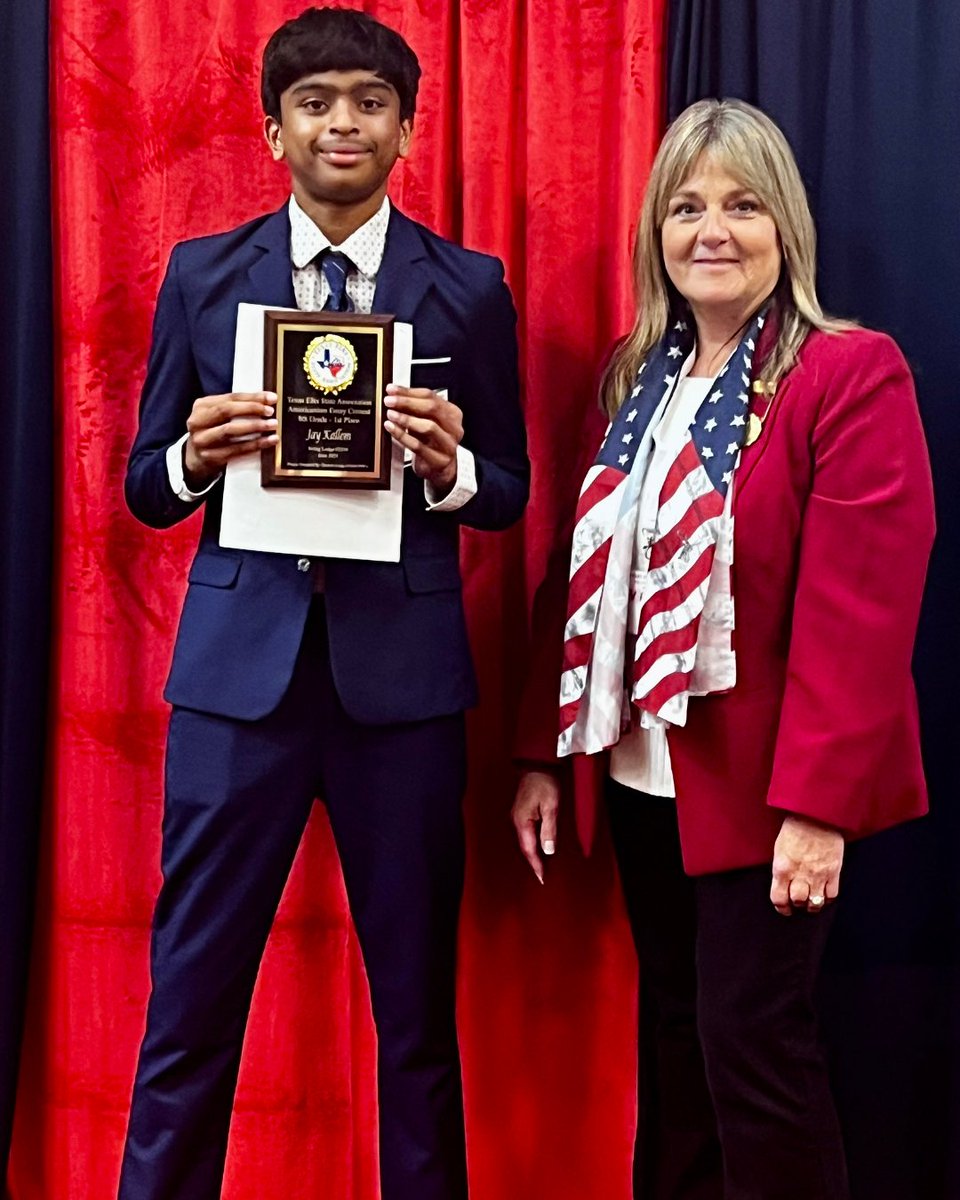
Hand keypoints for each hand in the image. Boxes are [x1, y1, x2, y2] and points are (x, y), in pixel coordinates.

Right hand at [183, 392, 278, 489]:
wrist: (196, 458)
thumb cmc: (212, 432)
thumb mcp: (217, 416)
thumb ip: (235, 407)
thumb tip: (266, 402)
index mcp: (201, 406)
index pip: (230, 397)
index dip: (252, 397)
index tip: (271, 398)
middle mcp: (197, 422)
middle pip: (226, 410)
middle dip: (251, 409)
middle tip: (270, 411)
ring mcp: (202, 440)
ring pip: (230, 430)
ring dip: (254, 426)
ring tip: (272, 425)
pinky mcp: (211, 457)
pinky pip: (236, 450)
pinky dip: (255, 445)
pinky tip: (268, 441)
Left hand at [384, 384, 463, 492]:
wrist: (440, 469)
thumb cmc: (431, 442)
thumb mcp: (425, 421)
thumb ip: (414, 408)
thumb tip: (394, 394)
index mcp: (453, 414)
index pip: (431, 396)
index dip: (409, 391)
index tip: (392, 390)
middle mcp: (454, 428)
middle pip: (432, 408)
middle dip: (407, 402)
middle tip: (390, 401)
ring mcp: (448, 445)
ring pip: (428, 427)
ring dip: (406, 419)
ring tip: (391, 415)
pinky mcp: (439, 461)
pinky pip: (418, 446)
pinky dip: (402, 436)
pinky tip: (392, 429)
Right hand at [511, 770, 559, 884]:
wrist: (538, 764)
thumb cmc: (545, 783)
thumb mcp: (551, 806)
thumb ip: (549, 829)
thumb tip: (547, 851)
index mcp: (522, 821)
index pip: (529, 849)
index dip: (536, 865)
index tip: (542, 878)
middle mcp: (517, 821)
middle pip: (524, 847)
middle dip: (533, 862)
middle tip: (542, 876)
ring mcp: (518, 816)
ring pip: (525, 840)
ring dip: (532, 853)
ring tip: (541, 865)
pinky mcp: (522, 812)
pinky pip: (526, 833)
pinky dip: (532, 843)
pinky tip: (538, 846)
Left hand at [770, 814, 843, 915]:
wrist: (816, 815)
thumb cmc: (795, 829)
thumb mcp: (779, 849)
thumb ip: (781, 869)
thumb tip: (782, 886)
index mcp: (782, 867)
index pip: (778, 898)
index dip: (781, 907)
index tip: (784, 908)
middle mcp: (799, 874)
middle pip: (798, 902)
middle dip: (797, 905)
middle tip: (798, 902)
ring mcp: (818, 874)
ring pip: (816, 903)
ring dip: (813, 905)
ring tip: (812, 902)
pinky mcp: (834, 871)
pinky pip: (832, 895)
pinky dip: (828, 899)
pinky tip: (824, 895)